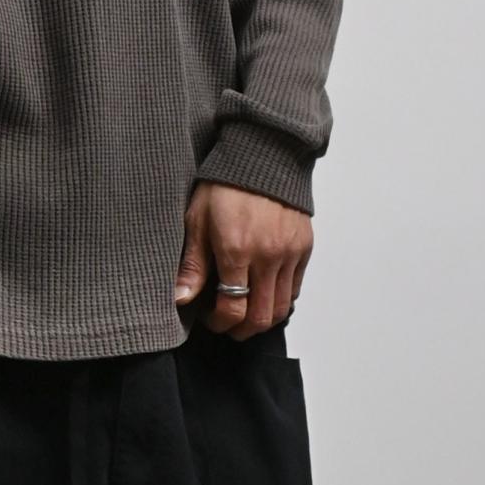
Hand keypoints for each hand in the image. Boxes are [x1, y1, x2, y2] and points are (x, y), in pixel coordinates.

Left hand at [173, 181, 311, 334]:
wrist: (263, 154)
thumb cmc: (224, 184)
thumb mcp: (197, 220)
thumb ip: (192, 265)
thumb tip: (180, 299)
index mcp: (237, 250)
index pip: (232, 308)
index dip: (218, 323)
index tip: (208, 318)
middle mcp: (268, 256)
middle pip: (260, 317)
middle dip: (240, 330)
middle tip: (226, 324)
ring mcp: (290, 253)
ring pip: (282, 308)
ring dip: (262, 319)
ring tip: (245, 313)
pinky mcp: (304, 248)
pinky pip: (295, 289)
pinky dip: (280, 300)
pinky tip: (263, 294)